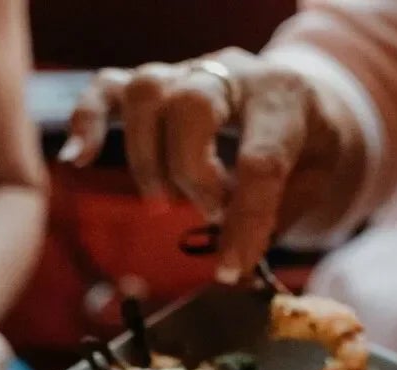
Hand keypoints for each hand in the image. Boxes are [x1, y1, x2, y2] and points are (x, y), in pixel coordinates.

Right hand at [61, 49, 358, 284]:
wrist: (303, 98)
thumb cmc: (307, 146)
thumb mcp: (316, 180)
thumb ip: (277, 218)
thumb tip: (233, 268)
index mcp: (283, 98)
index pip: (260, 160)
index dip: (245, 222)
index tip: (232, 269)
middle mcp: (231, 74)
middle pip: (191, 105)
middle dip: (191, 174)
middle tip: (206, 215)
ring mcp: (188, 73)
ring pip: (146, 92)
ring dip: (147, 158)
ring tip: (163, 202)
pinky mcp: (156, 85)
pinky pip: (107, 88)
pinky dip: (87, 122)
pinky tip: (81, 159)